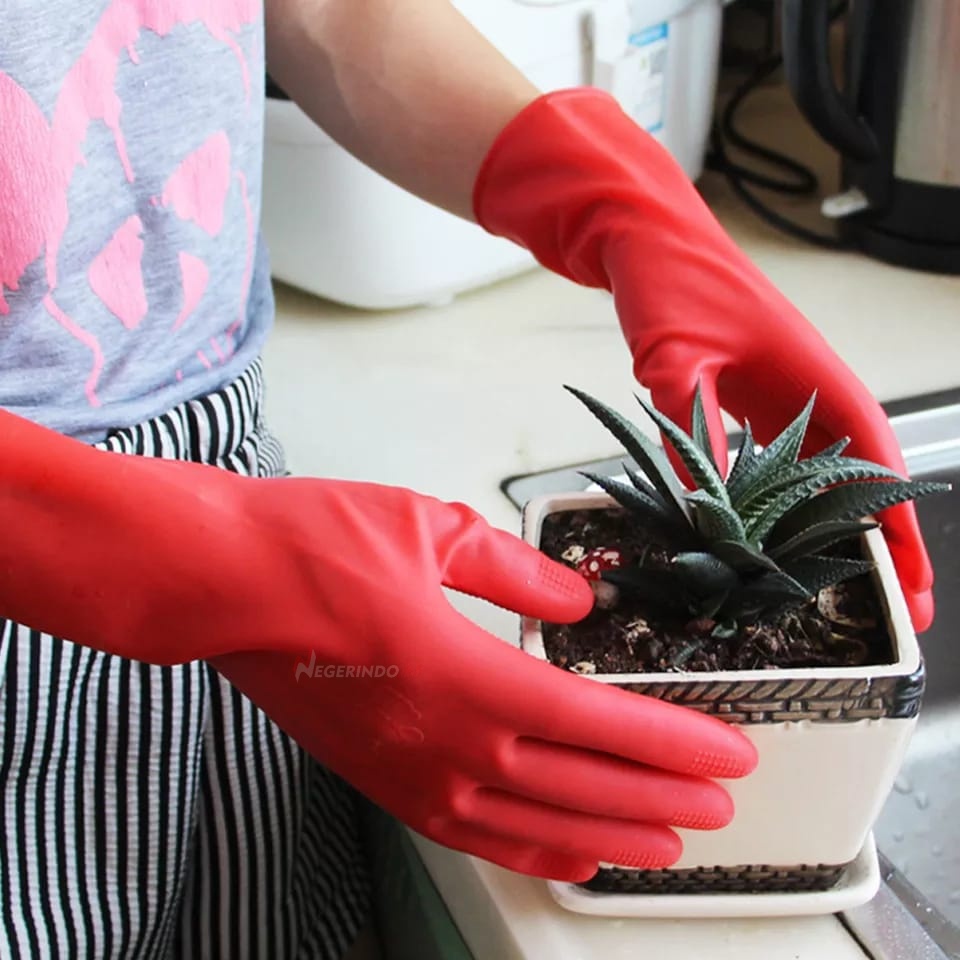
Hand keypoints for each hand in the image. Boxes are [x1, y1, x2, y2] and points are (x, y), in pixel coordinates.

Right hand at [0, 417, 755, 881]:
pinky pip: (472, 834)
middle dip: (659, 795)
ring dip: (608, 834)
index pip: (593, 723)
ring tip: (668, 844)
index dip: (669, 742)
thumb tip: (577, 601)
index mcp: (461, 675)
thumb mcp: (427, 527)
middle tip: (723, 802)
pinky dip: (530, 849)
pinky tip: (567, 853)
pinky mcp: (383, 779)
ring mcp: (409, 772)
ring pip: (532, 824)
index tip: (727, 751)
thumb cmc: (309, 547)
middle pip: (576, 784)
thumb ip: (514, 570)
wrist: (217, 583)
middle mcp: (441, 743)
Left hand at [474, 89, 933, 630]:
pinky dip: (793, 504)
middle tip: (900, 613)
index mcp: (814, 376)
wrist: (646, 239)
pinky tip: (787, 542)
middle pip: (863, 478)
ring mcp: (784, 396)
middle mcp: (810, 389)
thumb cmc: (671, 283)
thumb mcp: (676, 363)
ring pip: (827, 475)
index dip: (901, 526)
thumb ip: (692, 435)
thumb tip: (705, 516)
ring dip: (843, 531)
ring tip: (853, 594)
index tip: (915, 582)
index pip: (875, 461)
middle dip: (885, 544)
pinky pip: (785, 462)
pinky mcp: (754, 400)